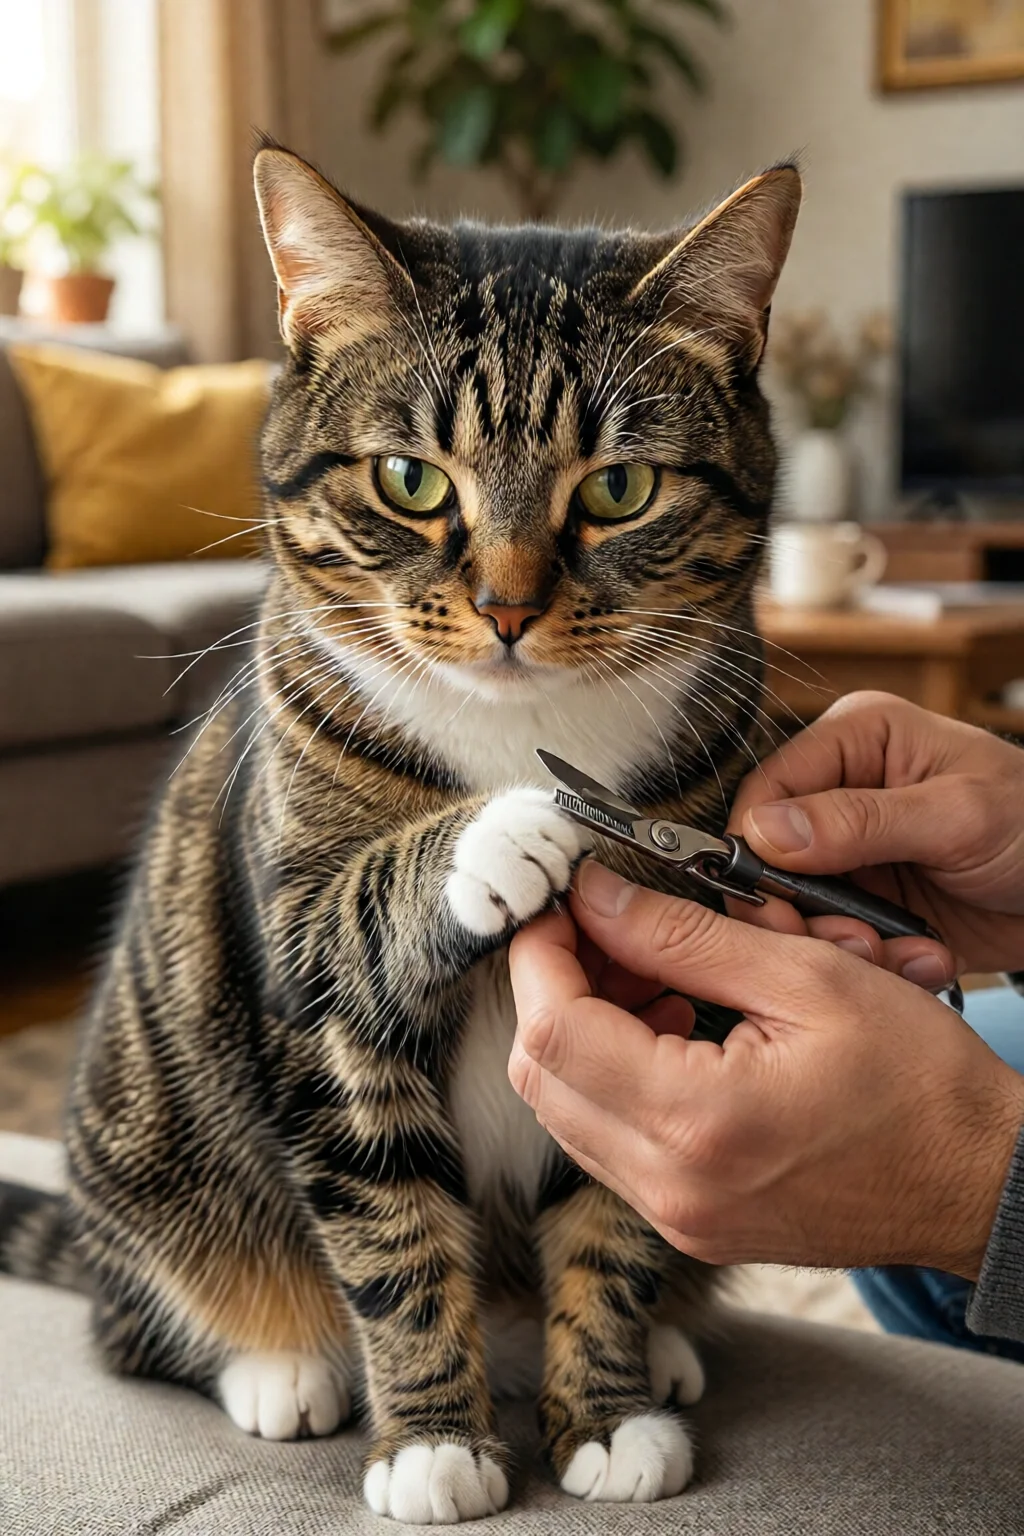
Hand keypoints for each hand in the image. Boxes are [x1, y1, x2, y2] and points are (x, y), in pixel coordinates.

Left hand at [508, 862, 1023, 1277]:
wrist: (978, 1183)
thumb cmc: (921, 1083)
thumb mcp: (808, 977)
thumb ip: (685, 935)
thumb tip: (596, 897)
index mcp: (698, 1121)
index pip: (552, 1030)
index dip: (540, 954)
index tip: (563, 904)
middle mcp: (670, 1185)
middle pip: (540, 1075)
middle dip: (556, 987)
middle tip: (608, 932)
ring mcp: (675, 1214)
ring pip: (566, 1110)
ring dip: (585, 1030)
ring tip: (654, 976)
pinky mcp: (690, 1221)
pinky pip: (609, 1141)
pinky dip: (618, 1074)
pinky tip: (677, 1030)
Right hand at [728, 692, 1023, 978]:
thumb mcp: (957, 816)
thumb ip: (859, 820)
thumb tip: (766, 829)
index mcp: (857, 739)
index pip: (767, 787)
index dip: (757, 847)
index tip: (775, 899)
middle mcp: (842, 789)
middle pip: (769, 854)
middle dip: (800, 907)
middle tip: (847, 941)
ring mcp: (852, 849)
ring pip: (796, 904)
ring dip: (838, 940)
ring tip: (893, 954)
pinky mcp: (867, 899)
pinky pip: (835, 935)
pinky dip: (869, 958)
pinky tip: (916, 958)